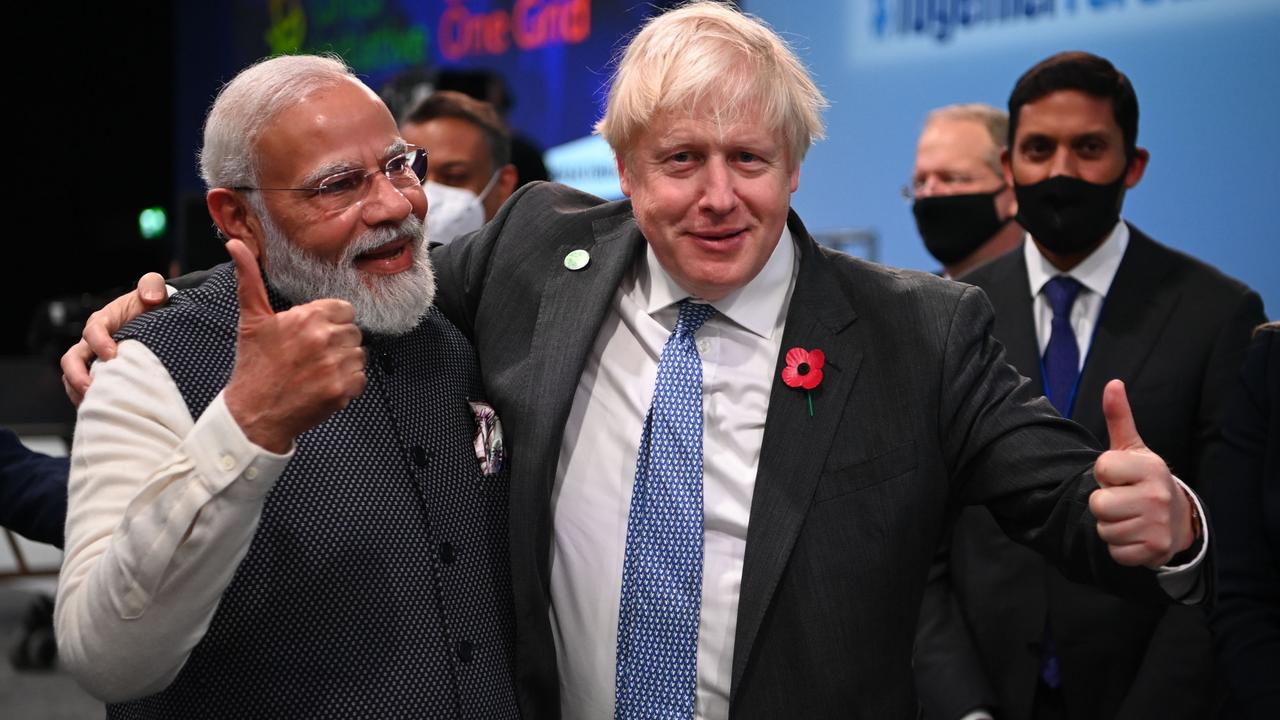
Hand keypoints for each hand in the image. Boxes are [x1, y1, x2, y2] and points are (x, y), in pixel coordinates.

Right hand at [60, 272, 168, 405]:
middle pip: (71, 359)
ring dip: (79, 391)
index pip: (93, 331)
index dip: (99, 342)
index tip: (113, 355)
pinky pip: (86, 388)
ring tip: (96, 405)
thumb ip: (152, 285)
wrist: (158, 318)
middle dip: (77, 375)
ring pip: (73, 377)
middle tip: (93, 388)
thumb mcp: (153, 289)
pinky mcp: (100, 373)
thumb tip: (152, 297)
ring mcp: (94, 359)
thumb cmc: (153, 304)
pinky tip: (105, 409)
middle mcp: (93, 341)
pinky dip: (91, 399)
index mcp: (104, 320)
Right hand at [222, 240, 365, 452]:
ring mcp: (336, 365)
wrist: (254, 414)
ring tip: (316, 371)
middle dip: (336, 342)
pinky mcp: (343, 389)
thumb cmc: (254, 366)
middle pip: (353, 331)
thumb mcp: (252, 320)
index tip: (312, 335)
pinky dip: (347, 384)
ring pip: (359, 354)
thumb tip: (235, 244)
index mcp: (308, 317)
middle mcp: (325, 338)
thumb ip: (250, 279)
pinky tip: (323, 385)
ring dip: (343, 363)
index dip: (330, 322)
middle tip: (311, 356)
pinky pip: (361, 378)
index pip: (344, 309)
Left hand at [1089, 379, 1193, 567]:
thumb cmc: (1144, 479)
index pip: (1101, 467)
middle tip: (1123, 499)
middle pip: (1098, 503)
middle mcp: (1157, 496)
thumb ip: (1119, 418)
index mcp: (1151, 467)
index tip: (1119, 475)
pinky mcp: (1154, 551)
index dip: (1104, 473)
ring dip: (1110, 526)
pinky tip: (1134, 535)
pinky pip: (1114, 551)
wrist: (1176, 519)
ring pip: (1104, 529)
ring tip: (1129, 517)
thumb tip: (1113, 383)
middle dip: (1103, 503)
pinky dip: (1119, 546)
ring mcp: (1158, 525)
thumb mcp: (1132, 448)